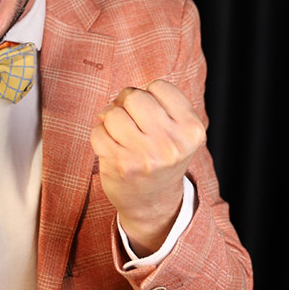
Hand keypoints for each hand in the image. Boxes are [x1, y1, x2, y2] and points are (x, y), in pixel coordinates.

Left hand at [90, 80, 205, 256]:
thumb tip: (121, 94)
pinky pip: (97, 131)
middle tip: (131, 122)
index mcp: (191, 129)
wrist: (154, 203)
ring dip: (111, 121)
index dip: (148, 95)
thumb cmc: (161, 155)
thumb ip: (160, 104)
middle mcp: (171, 143)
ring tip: (122, 137)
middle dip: (126, 104)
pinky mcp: (120, 165)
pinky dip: (99, 136)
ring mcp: (145, 156)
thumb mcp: (178, 130)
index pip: (158, 86)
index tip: (150, 113)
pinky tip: (112, 149)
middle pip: (133, 96)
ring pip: (112, 112)